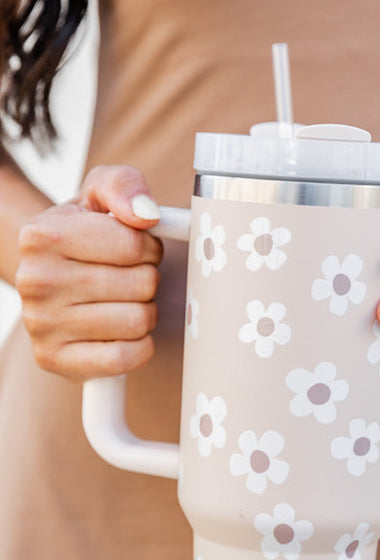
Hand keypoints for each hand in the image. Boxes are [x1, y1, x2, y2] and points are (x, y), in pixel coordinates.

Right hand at [16, 166, 162, 380]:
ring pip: (137, 321)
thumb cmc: (85, 232)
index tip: (139, 249)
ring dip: (146, 312)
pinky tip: (125, 332)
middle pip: (140, 285)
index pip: (133, 244)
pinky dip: (139, 347)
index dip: (150, 247)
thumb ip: (125, 186)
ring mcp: (41, 324)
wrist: (50, 273)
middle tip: (131, 277)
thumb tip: (146, 215)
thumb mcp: (99, 193)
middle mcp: (34, 281)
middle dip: (148, 279)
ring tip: (125, 301)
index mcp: (42, 235)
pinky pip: (122, 359)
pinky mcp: (53, 359)